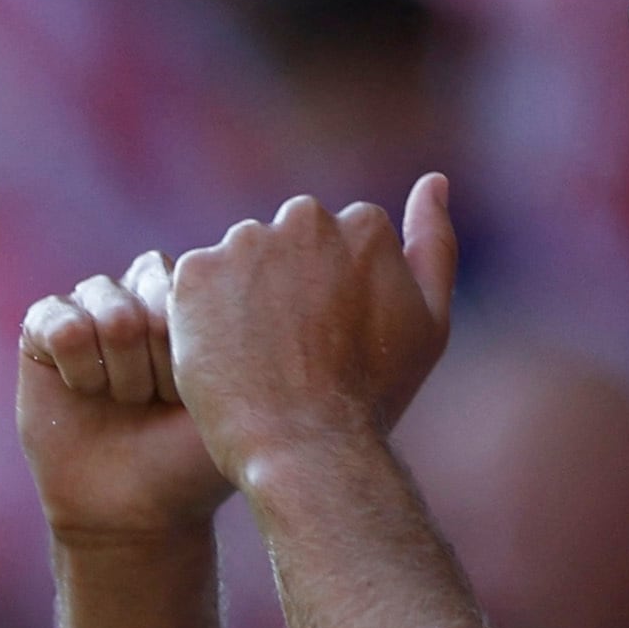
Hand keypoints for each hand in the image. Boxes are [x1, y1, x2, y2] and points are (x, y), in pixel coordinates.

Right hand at [17, 250, 229, 541]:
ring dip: (119, 369)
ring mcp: (87, 310)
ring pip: (106, 306)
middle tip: (156, 401)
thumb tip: (241, 268)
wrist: (133, 511)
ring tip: (124, 401)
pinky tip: (83, 393)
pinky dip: (76, 367)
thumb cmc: (191, 459)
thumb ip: (239, 332)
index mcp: (186, 302)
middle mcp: (136, 296)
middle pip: (146, 286)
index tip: (195, 392)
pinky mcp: (40, 332)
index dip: (189, 342)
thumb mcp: (233, 395)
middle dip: (157, 357)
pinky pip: (57, 322)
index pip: (188, 279)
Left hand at [166, 181, 458, 487]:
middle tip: (290, 351)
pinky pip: (193, 285)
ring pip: (237, 263)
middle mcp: (303, 219)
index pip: (336, 241)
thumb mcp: (428, 322)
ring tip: (256, 359)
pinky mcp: (193, 273)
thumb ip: (434, 245)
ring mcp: (245, 243)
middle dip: (283, 285)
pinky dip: (201, 317)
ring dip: (240, 298)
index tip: (330, 339)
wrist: (304, 446)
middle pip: (284, 244)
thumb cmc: (374, 394)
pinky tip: (223, 359)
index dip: (329, 296)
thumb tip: (435, 181)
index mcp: (362, 224)